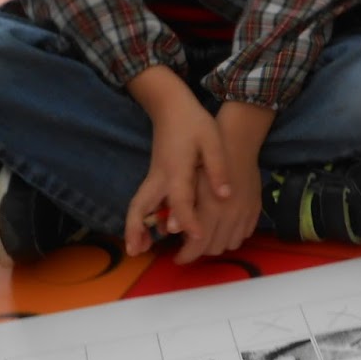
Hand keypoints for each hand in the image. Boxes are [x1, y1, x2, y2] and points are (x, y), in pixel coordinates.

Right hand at [123, 77, 229, 255]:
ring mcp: (153, 178)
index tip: (197, 237)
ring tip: (136, 248)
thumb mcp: (212, 140)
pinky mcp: (154, 178)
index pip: (180, 199)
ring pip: (137, 205)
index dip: (188, 220)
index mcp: (176, 169)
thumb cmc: (194, 123)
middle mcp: (159, 177)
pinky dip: (140, 218)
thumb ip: (218, 168)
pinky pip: (143, 201)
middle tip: (136, 251)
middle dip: (137, 229)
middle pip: (141, 206)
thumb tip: (226, 195)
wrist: (171, 107)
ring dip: (134, 226)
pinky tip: (147, 232)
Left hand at [169, 140, 261, 265]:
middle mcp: (231, 216)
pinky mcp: (255, 209)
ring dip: (217, 243)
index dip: (185, 255)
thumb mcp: (188, 182)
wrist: (236, 143)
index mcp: (212, 211)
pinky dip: (232, 235)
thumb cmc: (206, 160)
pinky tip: (223, 226)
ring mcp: (246, 214)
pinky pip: (244, 233)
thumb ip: (181, 209)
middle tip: (189, 243)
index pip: (198, 246)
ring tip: (206, 234)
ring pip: (230, 244)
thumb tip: (170, 231)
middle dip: (199, 250)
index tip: (176, 256)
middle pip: (214, 248)